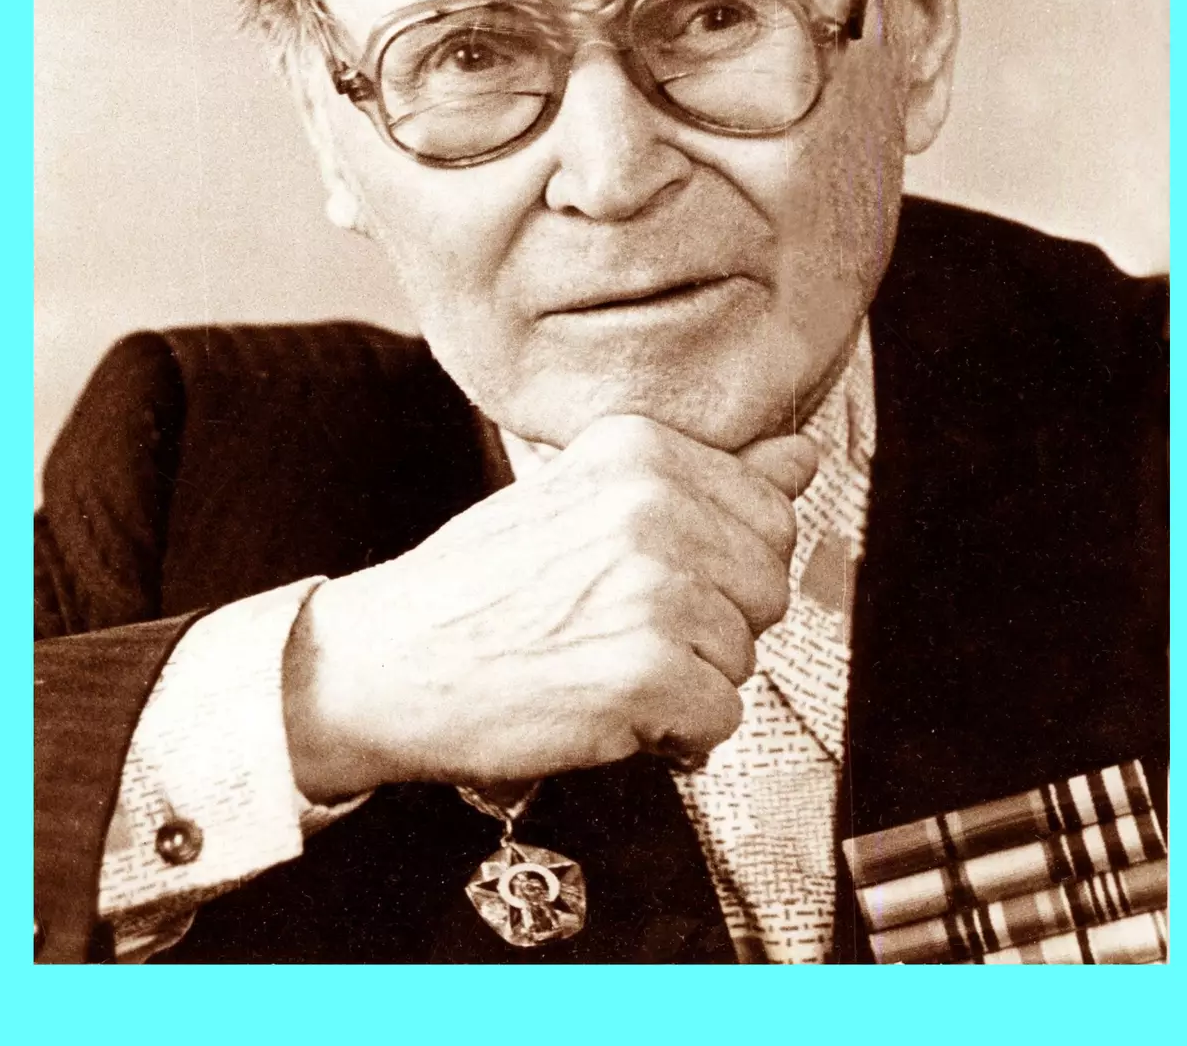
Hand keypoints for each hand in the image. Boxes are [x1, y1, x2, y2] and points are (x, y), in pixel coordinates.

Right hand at [281, 415, 817, 800]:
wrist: (383, 662)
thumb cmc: (480, 589)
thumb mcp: (585, 500)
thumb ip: (706, 477)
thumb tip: (803, 454)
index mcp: (639, 450)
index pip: (768, 511)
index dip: (721, 566)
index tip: (653, 581)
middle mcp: (651, 506)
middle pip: (770, 585)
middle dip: (715, 625)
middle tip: (626, 632)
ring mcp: (651, 589)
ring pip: (746, 656)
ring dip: (688, 683)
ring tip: (607, 668)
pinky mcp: (645, 673)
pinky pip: (720, 720)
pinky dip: (675, 737)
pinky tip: (612, 713)